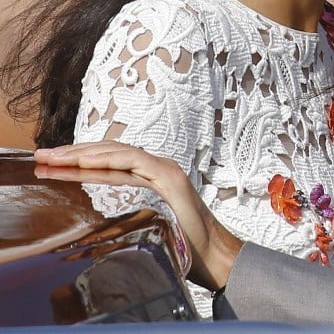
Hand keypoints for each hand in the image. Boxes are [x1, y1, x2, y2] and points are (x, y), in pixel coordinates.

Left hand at [34, 142, 242, 290]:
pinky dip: (109, 159)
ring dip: (84, 153)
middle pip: (110, 153)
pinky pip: (135, 162)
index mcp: (152, 177)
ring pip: (119, 153)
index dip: (80, 162)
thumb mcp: (147, 229)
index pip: (110, 164)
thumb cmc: (184, 248)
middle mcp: (158, 167)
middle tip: (43, 157)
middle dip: (74, 153)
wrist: (214, 255)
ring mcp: (165, 170)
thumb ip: (128, 219)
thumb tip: (97, 232)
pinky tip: (85, 161)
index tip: (51, 166)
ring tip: (55, 158)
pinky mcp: (170, 178)